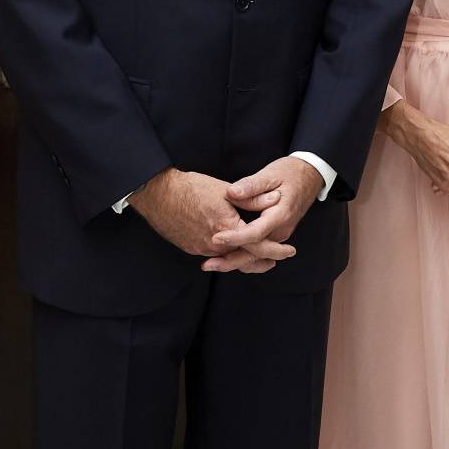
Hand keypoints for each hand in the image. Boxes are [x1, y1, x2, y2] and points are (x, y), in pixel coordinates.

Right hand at [130, 168, 296, 272]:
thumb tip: (276, 198)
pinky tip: (232, 248)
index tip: (290, 251)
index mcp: (227, 228)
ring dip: (244, 258)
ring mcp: (201, 248)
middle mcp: (214, 244)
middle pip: (245, 259)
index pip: (259, 246)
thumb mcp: (226, 191)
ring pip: (229, 259)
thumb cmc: (192, 188)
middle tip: (275, 260)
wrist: (158, 194)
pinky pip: (214, 256)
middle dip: (262, 261)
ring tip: (258, 257)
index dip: (277, 250)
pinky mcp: (191, 248)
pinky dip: (226, 254)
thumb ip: (253, 199)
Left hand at [205, 155, 323, 272]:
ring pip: (256, 255)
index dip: (235, 237)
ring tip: (210, 265)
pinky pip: (258, 251)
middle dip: (230, 261)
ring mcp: (279, 234)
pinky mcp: (275, 234)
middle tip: (207, 265)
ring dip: (234, 262)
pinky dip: (242, 256)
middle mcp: (281, 230)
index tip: (216, 238)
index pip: (255, 233)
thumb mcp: (270, 174)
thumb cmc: (290, 173)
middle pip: (254, 252)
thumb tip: (231, 192)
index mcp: (280, 215)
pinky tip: (224, 259)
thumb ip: (251, 185)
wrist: (310, 177)